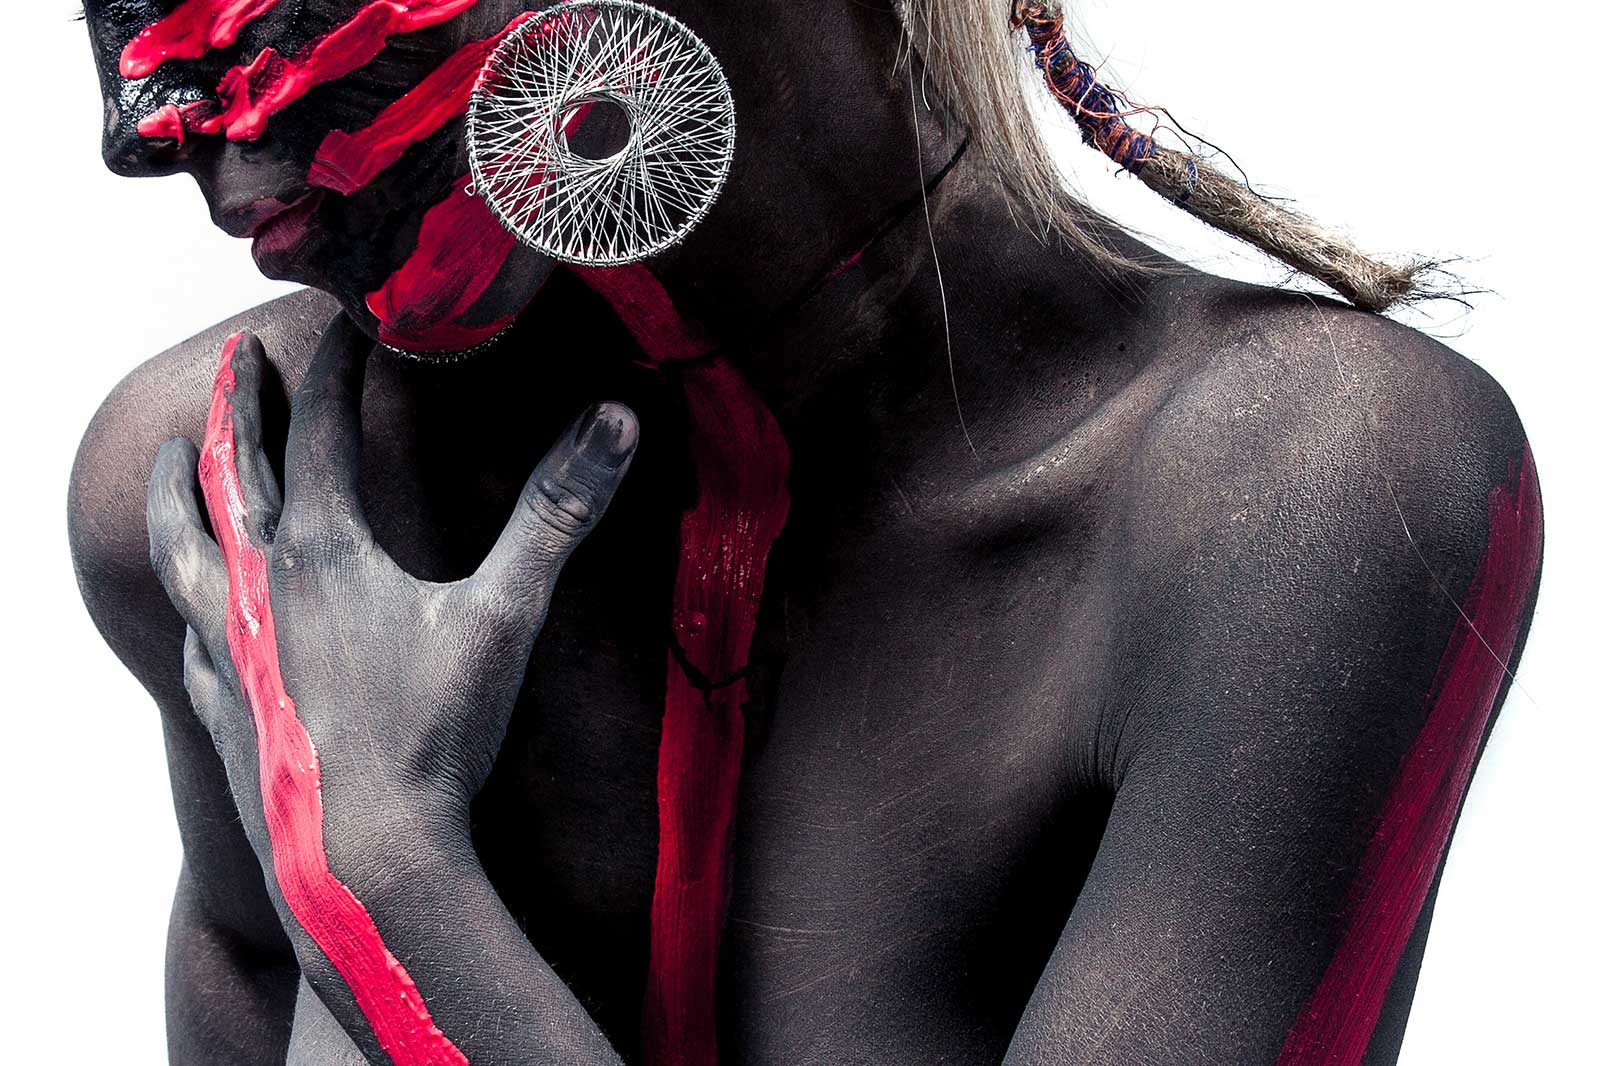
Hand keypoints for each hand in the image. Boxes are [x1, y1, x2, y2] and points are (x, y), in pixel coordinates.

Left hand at [146, 315, 638, 840]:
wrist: (365, 857)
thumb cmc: (436, 735)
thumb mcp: (505, 614)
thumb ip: (558, 513)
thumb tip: (615, 421)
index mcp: (325, 550)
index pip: (322, 430)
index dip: (337, 370)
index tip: (351, 328)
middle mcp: (262, 585)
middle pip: (237, 471)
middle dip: (239, 406)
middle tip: (239, 360)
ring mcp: (232, 647)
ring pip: (184, 547)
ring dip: (176, 491)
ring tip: (170, 457)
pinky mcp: (224, 704)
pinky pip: (187, 633)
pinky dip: (185, 598)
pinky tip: (190, 605)